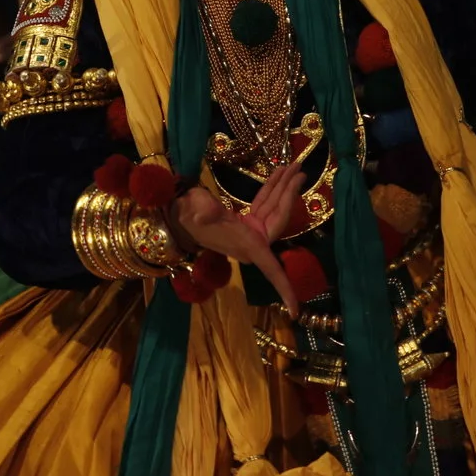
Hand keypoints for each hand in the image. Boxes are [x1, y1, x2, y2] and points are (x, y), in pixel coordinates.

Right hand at [173, 167, 306, 316]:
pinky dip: (272, 188)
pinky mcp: (248, 220)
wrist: (174, 213)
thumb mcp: (193, 212)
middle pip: (279, 219)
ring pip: (274, 207)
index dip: (284, 289)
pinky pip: (264, 203)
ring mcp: (251, 230)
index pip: (271, 269)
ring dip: (284, 186)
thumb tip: (204, 213)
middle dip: (290, 194)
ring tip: (295, 164)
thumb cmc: (184, 216)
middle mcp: (253, 241)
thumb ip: (201, 212)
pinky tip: (280, 173)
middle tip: (301, 169)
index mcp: (245, 246)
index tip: (296, 312)